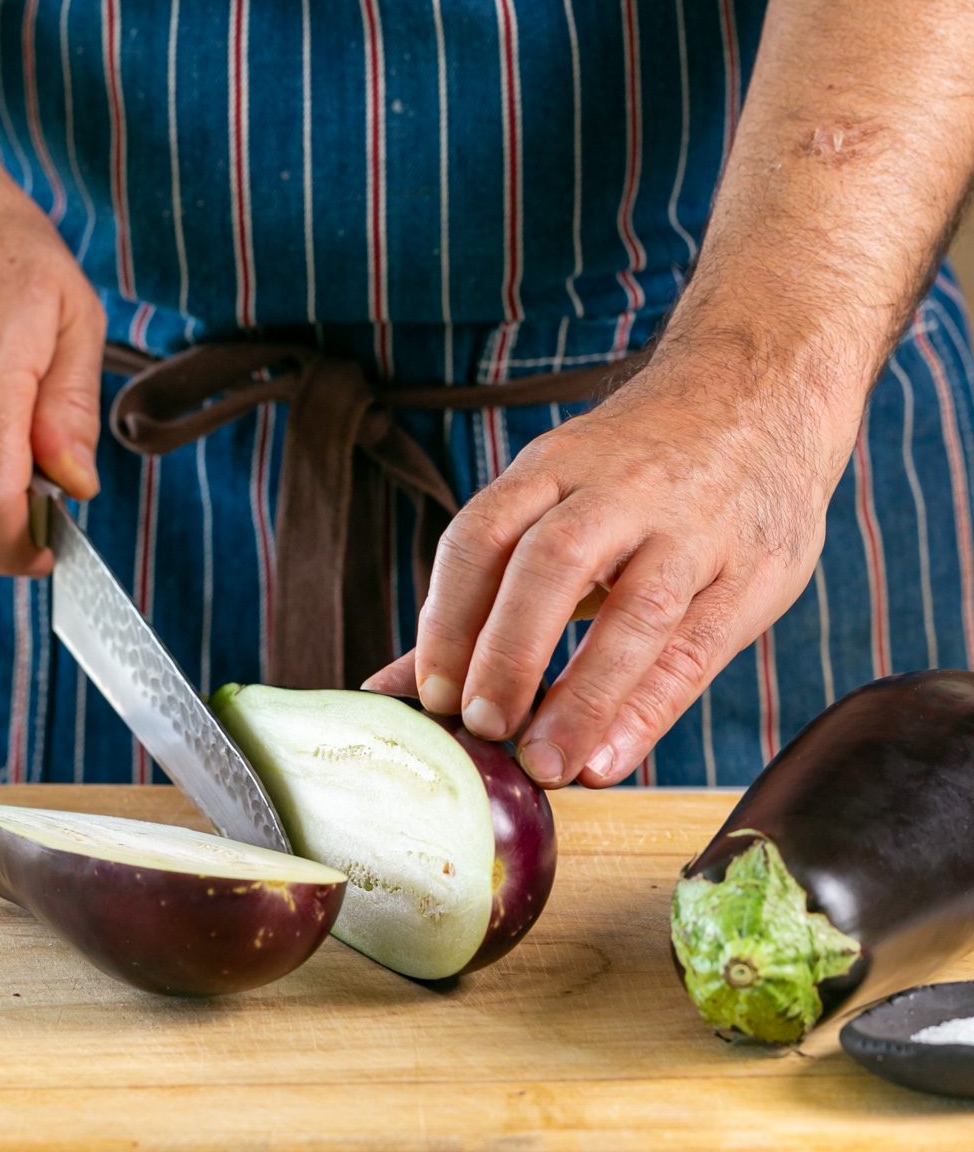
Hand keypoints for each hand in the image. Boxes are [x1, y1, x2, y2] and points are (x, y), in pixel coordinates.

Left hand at [365, 348, 858, 786]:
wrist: (763, 386)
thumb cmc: (637, 470)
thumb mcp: (556, 500)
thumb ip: (482, 594)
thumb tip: (389, 688)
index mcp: (555, 466)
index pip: (484, 536)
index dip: (448, 618)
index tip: (429, 695)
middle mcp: (621, 489)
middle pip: (552, 564)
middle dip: (509, 652)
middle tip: (481, 728)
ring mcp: (693, 527)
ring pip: (635, 610)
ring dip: (582, 696)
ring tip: (545, 765)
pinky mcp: (753, 570)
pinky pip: (696, 647)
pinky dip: (648, 708)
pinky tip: (610, 758)